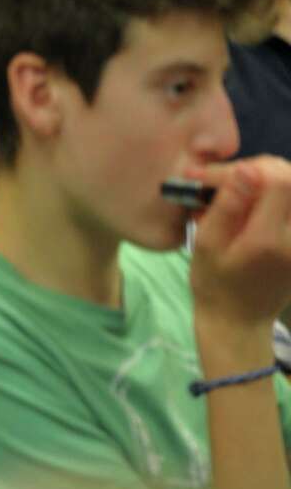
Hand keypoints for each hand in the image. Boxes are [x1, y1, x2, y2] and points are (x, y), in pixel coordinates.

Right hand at [190, 157, 290, 329]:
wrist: (239, 319)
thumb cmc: (214, 283)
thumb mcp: (205, 244)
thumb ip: (226, 206)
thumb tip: (245, 169)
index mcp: (269, 239)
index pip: (277, 181)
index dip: (246, 169)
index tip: (212, 178)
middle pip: (289, 177)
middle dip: (255, 169)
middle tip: (221, 182)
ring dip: (265, 179)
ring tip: (233, 191)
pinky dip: (273, 193)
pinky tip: (251, 203)